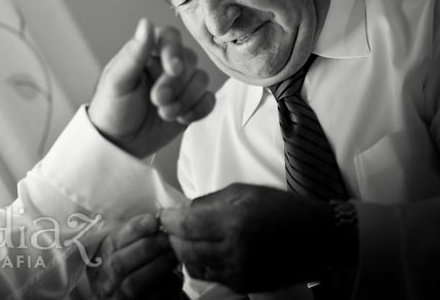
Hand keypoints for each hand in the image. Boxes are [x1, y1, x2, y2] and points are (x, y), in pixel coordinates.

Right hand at [88, 214, 183, 299]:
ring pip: (133, 283)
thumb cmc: (138, 269)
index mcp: (98, 260)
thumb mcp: (127, 251)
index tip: (153, 220)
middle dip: (147, 247)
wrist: (144, 297)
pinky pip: (149, 299)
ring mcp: (116, 298)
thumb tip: (156, 218)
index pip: (111, 243)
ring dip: (157, 266)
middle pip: (119, 264)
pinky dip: (164, 287)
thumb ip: (134, 237)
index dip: (132, 230)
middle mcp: (103, 281)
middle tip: (167, 238)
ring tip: (173, 255)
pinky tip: (175, 277)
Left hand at [89, 18, 214, 158]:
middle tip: (157, 100)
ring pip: (201, 80)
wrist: (118, 142)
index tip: (171, 70)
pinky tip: (180, 119)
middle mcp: (166, 63)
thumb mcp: (118, 81)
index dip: (174, 52)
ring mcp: (181, 84)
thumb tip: (146, 23)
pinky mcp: (191, 103)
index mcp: (147, 51)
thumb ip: (134, 54)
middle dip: (175, 84)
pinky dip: (198, 110)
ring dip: (185, 99)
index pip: (170, 37)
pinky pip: (209, 100)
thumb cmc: (111, 107)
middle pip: (189, 60)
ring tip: (164, 113)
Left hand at [159, 183, 335, 292]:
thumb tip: (182, 211)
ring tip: (187, 241)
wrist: (315, 237)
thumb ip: (209, 201)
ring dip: (184, 253)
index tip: (162, 216)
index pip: (185, 225)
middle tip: (171, 229)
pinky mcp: (244, 284)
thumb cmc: (279, 207)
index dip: (168, 221)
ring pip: (193, 266)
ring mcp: (239, 270)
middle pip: (184, 249)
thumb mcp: (242, 192)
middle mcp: (234, 249)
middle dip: (172, 237)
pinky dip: (202, 264)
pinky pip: (211, 276)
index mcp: (233, 221)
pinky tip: (206, 252)